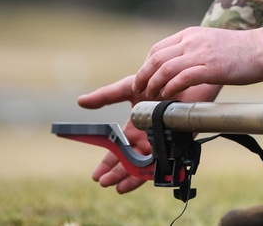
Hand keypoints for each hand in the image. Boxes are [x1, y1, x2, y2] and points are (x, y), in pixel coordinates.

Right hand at [78, 76, 221, 192]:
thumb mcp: (128, 88)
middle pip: (128, 162)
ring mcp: (160, 143)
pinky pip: (162, 162)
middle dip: (115, 173)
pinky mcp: (175, 143)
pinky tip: (141, 179)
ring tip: (117, 185)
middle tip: (103, 182)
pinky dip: (150, 173)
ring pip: (143, 166)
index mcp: (134, 130)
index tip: (96, 175)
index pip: (117, 151)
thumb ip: (106, 96)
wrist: (181, 78)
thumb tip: (80, 101)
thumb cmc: (157, 82)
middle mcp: (146, 139)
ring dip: (129, 177)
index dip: (106, 164)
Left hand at [133, 26, 262, 99]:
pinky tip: (169, 96)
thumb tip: (181, 67)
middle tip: (140, 91)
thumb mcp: (212, 43)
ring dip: (153, 85)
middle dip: (143, 77)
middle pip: (156, 58)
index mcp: (191, 34)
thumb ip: (195, 50)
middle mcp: (193, 41)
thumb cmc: (242, 50)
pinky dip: (171, 88)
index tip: (144, 80)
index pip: (158, 48)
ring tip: (151, 97)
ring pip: (165, 68)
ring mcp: (201, 53)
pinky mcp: (211, 68)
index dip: (146, 66)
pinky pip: (182, 78)